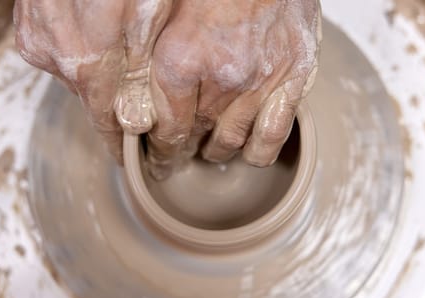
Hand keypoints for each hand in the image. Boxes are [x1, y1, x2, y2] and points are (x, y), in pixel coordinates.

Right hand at [13, 0, 171, 161]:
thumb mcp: (150, 22)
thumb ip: (141, 76)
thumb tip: (137, 122)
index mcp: (88, 63)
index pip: (106, 122)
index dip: (119, 142)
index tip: (129, 160)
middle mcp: (56, 56)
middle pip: (92, 98)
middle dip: (114, 97)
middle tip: (137, 86)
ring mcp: (38, 37)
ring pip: (76, 72)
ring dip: (97, 68)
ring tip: (117, 42)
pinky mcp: (29, 23)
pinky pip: (59, 50)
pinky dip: (80, 47)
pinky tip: (95, 27)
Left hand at [147, 0, 320, 177]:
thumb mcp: (163, 13)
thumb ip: (146, 57)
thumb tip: (130, 102)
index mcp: (180, 60)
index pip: (165, 128)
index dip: (158, 149)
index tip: (155, 157)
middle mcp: (221, 77)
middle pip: (195, 136)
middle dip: (181, 151)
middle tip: (175, 157)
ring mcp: (261, 81)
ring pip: (230, 142)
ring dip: (215, 151)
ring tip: (209, 149)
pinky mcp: (294, 79)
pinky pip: (272, 137)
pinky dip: (255, 152)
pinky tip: (246, 151)